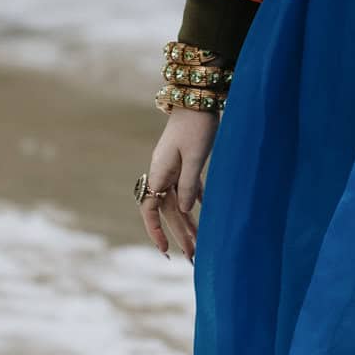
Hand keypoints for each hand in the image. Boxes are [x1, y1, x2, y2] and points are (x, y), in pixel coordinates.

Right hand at [137, 105, 219, 260]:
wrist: (197, 97)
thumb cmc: (197, 126)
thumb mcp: (196, 157)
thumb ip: (189, 184)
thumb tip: (184, 211)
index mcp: (160, 171)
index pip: (150, 208)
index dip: (156, 230)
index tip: (165, 250)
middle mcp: (163, 172)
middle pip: (168, 210)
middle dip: (179, 234)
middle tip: (193, 257)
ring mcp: (173, 167)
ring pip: (178, 202)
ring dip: (188, 223)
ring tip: (199, 244)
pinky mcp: (185, 161)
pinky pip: (187, 188)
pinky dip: (195, 203)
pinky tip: (204, 214)